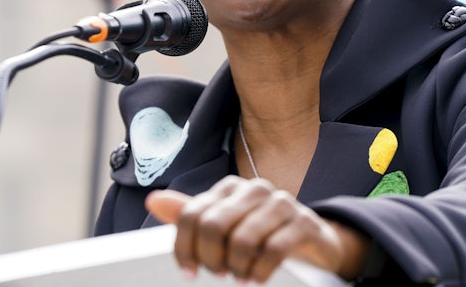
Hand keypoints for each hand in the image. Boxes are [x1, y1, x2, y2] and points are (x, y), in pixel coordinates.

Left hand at [145, 176, 369, 282]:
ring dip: (237, 268)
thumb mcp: (224, 225)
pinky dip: (260, 272)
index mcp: (231, 188)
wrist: (311, 239)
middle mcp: (255, 189)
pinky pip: (273, 250)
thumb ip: (190, 215)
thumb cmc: (261, 233)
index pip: (191, 215)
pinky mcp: (303, 222)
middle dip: (211, 259)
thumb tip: (153, 200)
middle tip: (219, 274)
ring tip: (240, 277)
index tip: (191, 271)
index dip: (184, 249)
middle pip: (213, 226)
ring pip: (242, 239)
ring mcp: (281, 203)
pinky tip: (257, 278)